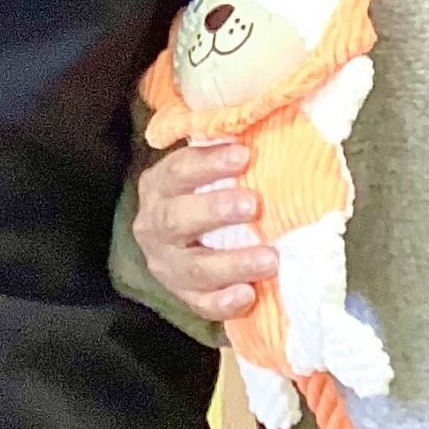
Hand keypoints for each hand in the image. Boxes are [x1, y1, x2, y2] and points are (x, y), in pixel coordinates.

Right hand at [132, 143, 274, 323]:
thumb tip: (273, 125)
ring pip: (194, 268)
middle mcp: (155, 227)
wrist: (176, 243)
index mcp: (159, 188)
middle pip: (178, 220)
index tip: (244, 155)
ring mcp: (168, 266)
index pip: (178, 171)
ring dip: (233, 263)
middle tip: (253, 204)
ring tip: (270, 258)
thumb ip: (227, 157)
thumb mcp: (204, 173)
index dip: (209, 163)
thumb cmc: (202, 194)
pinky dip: (224, 303)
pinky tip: (249, 296)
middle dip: (216, 210)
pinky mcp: (184, 296)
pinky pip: (201, 304)